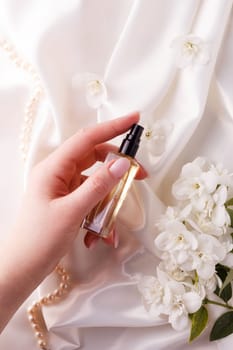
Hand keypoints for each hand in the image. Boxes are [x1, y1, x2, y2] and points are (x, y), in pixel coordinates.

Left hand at [0, 112, 145, 330]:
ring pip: (96, 183)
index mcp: (53, 168)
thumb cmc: (39, 239)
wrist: (22, 268)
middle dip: (117, 169)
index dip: (112, 127)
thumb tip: (123, 163)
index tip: (134, 119)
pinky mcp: (68, 202)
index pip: (87, 139)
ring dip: (108, 201)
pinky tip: (100, 236)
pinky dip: (100, 214)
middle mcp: (58, 173)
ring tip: (111, 226)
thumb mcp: (72, 211)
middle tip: (140, 177)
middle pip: (94, 159)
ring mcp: (63, 188)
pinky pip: (91, 200)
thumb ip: (99, 185)